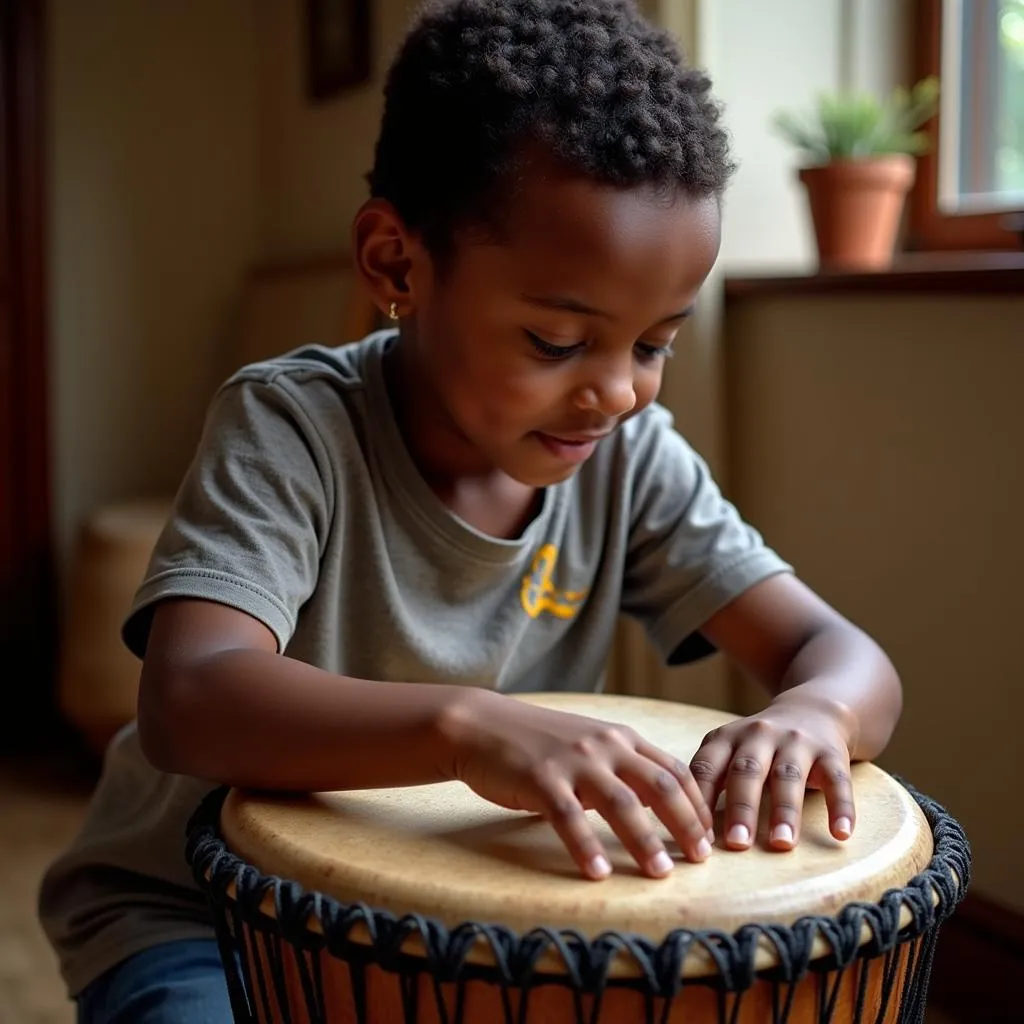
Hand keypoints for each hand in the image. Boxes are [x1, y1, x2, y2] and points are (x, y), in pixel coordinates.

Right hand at [440, 692, 713, 880]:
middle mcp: (604, 745)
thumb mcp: (589, 744)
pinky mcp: (540, 779)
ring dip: (645, 841)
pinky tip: (597, 874)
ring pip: (621, 804)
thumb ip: (622, 767)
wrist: (483, 725)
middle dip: (686, 824)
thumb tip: (660, 804)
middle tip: (701, 859)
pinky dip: (586, 847)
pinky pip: (569, 818)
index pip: (675, 771)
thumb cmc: (538, 742)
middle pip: (660, 786)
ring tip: (660, 874)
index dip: (698, 806)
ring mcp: (573, 761)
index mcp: (620, 738)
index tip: (711, 837)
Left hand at [688, 699, 855, 851]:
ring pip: (789, 776)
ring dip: (785, 810)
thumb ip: (711, 782)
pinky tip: (841, 834)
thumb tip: (688, 832)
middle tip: (737, 843)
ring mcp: (796, 742)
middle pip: (747, 771)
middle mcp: (759, 736)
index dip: (700, 800)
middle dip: (741, 808)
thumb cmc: (759, 747)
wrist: (813, 710)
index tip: (697, 837)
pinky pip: (837, 780)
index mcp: (727, 738)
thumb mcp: (729, 751)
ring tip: (782, 845)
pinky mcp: (831, 753)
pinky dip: (840, 807)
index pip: (707, 767)